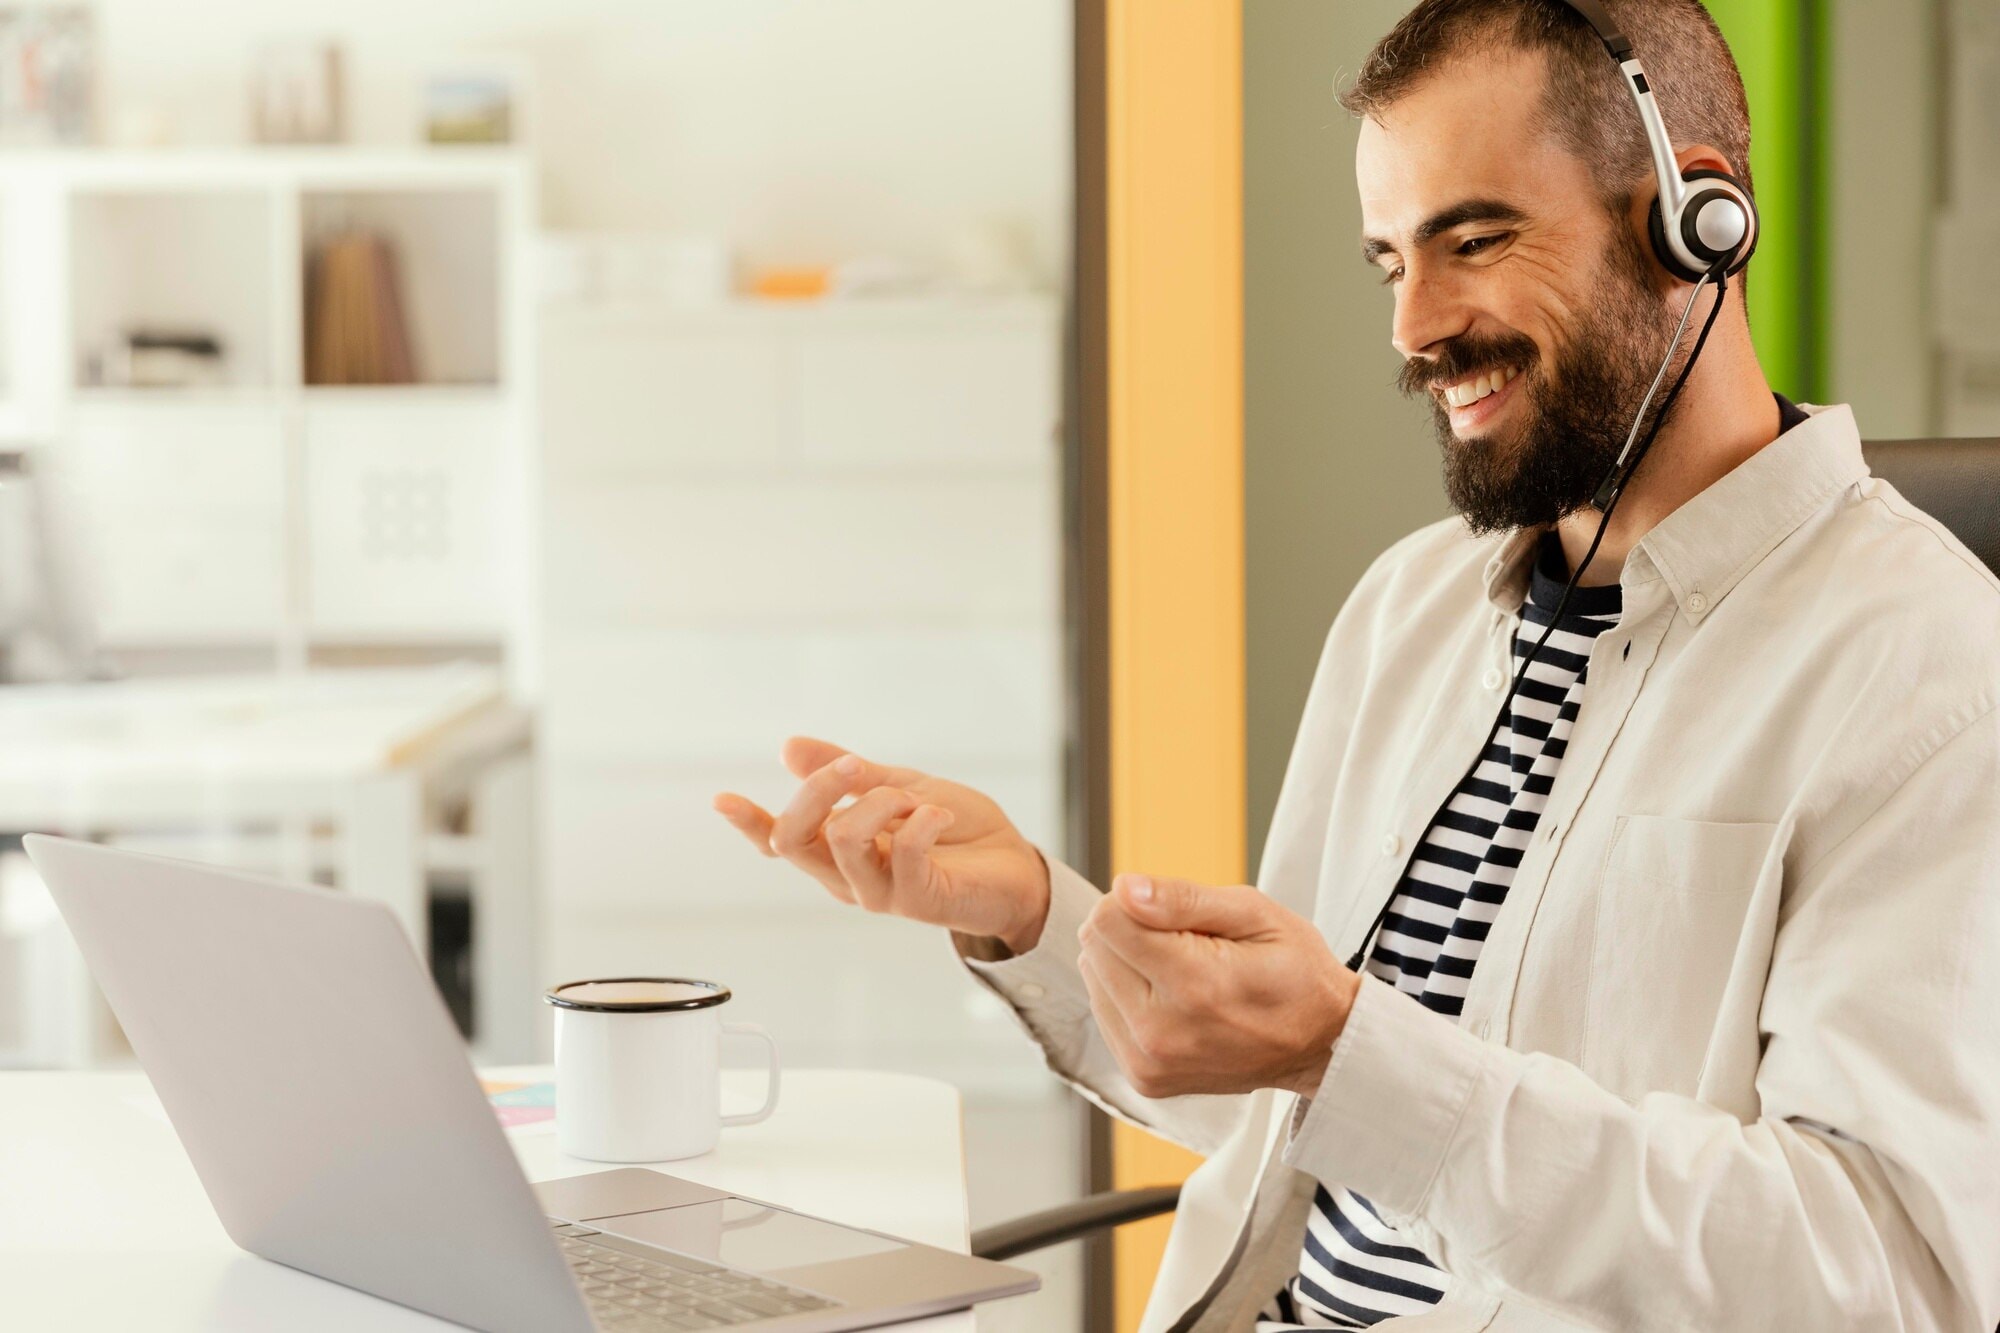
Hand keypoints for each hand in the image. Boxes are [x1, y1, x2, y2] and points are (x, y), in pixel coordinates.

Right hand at [713, 736, 1051, 953]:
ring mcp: (880, 893)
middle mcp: (849, 876)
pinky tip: (938, 814)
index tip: (722, 797)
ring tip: (915, 799)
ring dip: (880, 804)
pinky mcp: (919, 901)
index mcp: (838, 848)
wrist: (1016, 864)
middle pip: (794, 841)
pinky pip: (904, 857)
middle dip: (817, 790)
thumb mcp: (897, 786)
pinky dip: (921, 822)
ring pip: (844, 844)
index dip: (748, 823)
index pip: (781, 842)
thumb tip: (789, 748)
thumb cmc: (958, 831)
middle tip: (856, 765)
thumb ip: (847, 775)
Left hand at [1077, 873, 1359, 1098]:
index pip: (1107, 920)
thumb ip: (1183, 898)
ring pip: (1093, 977)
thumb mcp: (1255, 913)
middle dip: (1133, 930)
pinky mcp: (1143, 1078)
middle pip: (1094, 946)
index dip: (1138, 902)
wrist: (1321, 1044)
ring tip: (1186, 975)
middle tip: (1191, 946)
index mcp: (1194, 984)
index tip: (1180, 916)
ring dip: (1129, 964)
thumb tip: (1123, 888)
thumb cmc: (1294, 970)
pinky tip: (1176, 1001)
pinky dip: (1131, 997)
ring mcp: (1150, 1062)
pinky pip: (1104, 1012)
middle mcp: (1162, 1032)